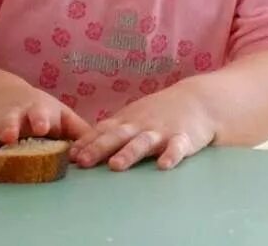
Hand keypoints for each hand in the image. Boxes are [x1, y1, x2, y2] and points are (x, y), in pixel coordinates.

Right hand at [0, 82, 91, 147]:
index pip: (41, 114)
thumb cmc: (43, 113)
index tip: (43, 127)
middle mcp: (13, 117)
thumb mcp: (64, 117)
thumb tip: (98, 150)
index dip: (41, 119)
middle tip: (8, 137)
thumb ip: (81, 132)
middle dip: (7, 128)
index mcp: (38, 111)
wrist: (11, 98)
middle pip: (9, 121)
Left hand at [69, 83, 215, 170]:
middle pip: (117, 136)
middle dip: (99, 148)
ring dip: (129, 153)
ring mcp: (162, 131)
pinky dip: (171, 156)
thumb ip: (111, 132)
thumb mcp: (133, 117)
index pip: (103, 131)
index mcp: (127, 121)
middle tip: (83, 162)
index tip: (70, 156)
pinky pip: (177, 148)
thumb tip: (80, 148)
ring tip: (116, 166)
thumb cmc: (158, 113)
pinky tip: (164, 166)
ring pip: (143, 142)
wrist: (197, 100)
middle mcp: (141, 125)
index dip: (86, 142)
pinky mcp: (184, 138)